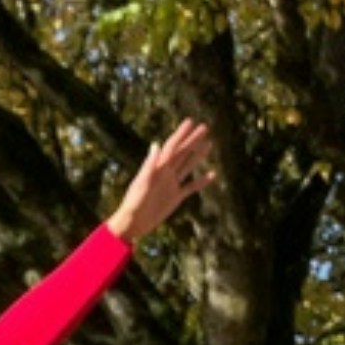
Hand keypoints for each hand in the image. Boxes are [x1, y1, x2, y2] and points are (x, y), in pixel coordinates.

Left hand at [106, 118, 215, 241]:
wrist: (132, 223)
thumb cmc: (133, 203)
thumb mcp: (142, 183)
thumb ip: (149, 165)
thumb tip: (156, 144)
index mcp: (158, 168)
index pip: (172, 147)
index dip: (181, 134)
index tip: (191, 121)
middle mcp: (165, 173)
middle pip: (182, 153)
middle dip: (193, 140)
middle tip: (205, 127)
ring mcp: (171, 184)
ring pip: (188, 166)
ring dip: (198, 155)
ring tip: (208, 143)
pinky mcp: (175, 197)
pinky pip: (191, 187)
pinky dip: (202, 181)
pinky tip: (212, 174)